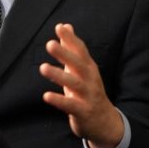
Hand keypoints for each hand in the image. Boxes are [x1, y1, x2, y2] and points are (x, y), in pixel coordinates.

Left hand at [39, 23, 122, 147]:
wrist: (105, 121)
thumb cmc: (88, 90)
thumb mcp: (82, 69)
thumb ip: (72, 48)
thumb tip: (65, 25)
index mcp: (89, 68)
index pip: (81, 50)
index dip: (71, 39)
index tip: (60, 27)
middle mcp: (90, 79)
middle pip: (78, 64)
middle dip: (65, 54)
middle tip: (50, 44)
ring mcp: (87, 96)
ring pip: (74, 84)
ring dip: (59, 75)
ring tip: (43, 67)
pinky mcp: (83, 111)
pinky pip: (70, 105)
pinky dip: (59, 100)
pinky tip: (46, 95)